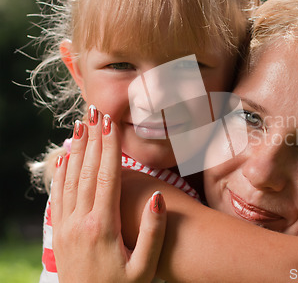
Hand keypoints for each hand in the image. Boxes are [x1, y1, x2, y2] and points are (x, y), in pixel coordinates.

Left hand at [51, 107, 166, 282]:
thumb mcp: (145, 268)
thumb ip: (154, 233)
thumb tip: (158, 198)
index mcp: (103, 227)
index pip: (106, 177)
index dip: (109, 148)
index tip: (111, 124)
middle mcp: (79, 221)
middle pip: (86, 171)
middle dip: (92, 139)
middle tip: (95, 112)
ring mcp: (65, 226)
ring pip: (69, 179)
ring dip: (76, 150)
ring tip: (81, 126)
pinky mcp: (59, 231)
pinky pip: (58, 194)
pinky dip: (60, 172)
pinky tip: (64, 157)